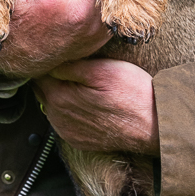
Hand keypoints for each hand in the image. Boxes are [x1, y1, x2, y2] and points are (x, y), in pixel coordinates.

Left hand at [37, 59, 159, 155]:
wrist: (155, 125)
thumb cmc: (132, 93)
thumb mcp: (101, 69)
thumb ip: (68, 66)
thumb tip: (49, 62)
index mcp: (59, 98)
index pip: (39, 75)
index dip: (49, 62)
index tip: (62, 55)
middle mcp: (58, 119)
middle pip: (43, 91)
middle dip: (52, 79)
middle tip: (72, 66)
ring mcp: (68, 133)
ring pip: (52, 107)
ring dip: (61, 95)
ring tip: (83, 84)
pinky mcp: (79, 141)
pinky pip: (65, 122)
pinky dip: (70, 111)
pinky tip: (88, 103)